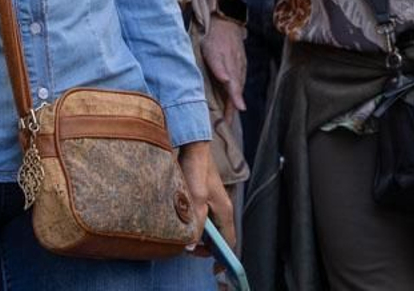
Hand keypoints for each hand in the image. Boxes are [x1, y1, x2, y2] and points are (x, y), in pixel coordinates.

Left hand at [178, 141, 233, 255]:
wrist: (193, 145)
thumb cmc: (196, 167)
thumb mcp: (195, 198)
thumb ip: (195, 221)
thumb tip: (190, 244)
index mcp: (225, 211)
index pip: (230, 242)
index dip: (224, 258)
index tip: (216, 269)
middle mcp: (222, 208)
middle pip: (220, 237)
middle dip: (207, 248)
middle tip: (190, 250)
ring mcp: (214, 202)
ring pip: (211, 227)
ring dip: (199, 235)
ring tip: (184, 237)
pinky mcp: (205, 196)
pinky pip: (204, 217)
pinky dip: (196, 225)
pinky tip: (183, 222)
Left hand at [200, 16, 246, 112]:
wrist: (226, 23)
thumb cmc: (215, 38)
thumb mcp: (212, 51)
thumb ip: (219, 67)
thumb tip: (227, 81)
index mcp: (231, 70)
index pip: (232, 92)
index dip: (232, 105)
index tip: (230, 120)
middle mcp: (238, 71)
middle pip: (236, 93)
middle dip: (232, 109)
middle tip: (226, 124)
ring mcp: (240, 67)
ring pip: (238, 87)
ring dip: (234, 101)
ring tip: (228, 115)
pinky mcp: (239, 64)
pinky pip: (238, 80)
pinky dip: (235, 91)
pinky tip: (231, 96)